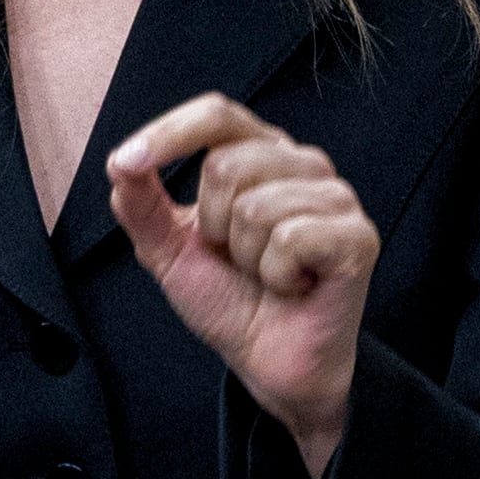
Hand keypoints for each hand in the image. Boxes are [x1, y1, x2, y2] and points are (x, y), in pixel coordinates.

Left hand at [104, 91, 377, 475]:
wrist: (268, 364)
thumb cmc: (231, 300)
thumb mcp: (170, 251)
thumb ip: (141, 205)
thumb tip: (121, 162)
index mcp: (261, 153)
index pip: (217, 115)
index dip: (170, 132)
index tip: (127, 161)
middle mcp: (303, 164)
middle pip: (226, 165)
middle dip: (212, 227)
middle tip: (238, 260)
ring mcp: (336, 197)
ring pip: (256, 207)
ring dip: (246, 258)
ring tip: (268, 275)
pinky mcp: (357, 236)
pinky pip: (292, 238)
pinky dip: (278, 275)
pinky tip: (294, 287)